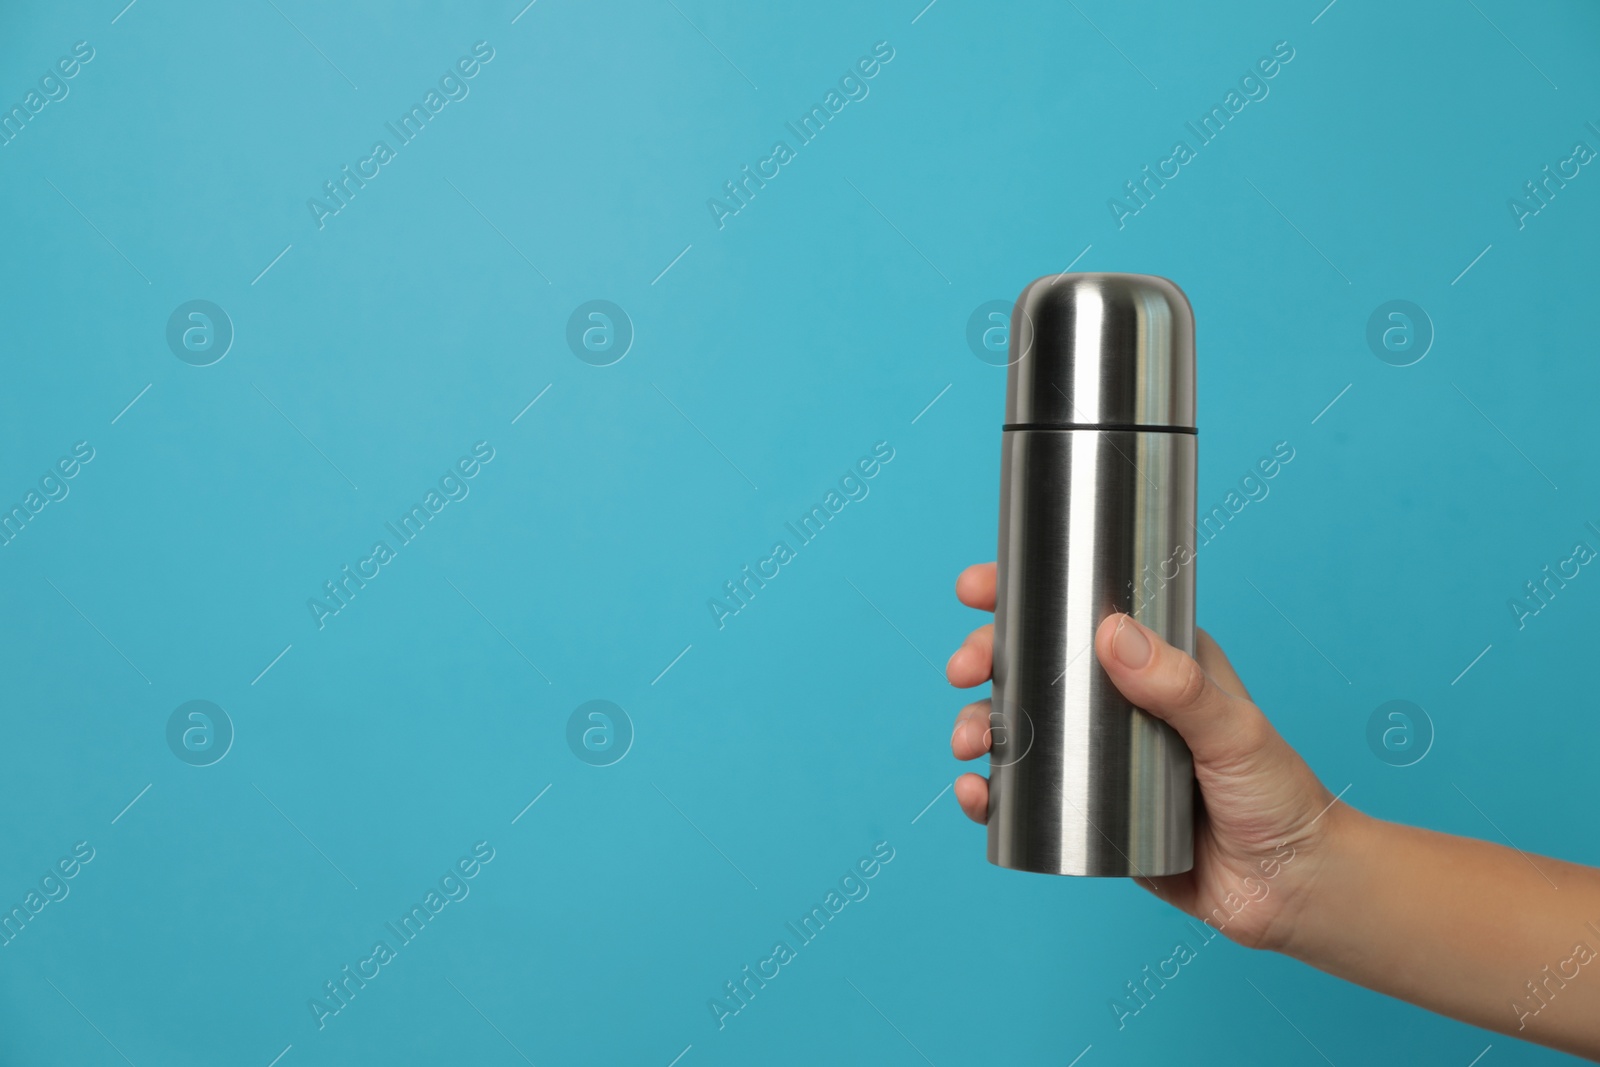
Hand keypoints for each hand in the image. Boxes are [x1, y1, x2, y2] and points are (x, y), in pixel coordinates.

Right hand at [947, 562, 1349, 950]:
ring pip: (1018, 728)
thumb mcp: (1233, 731)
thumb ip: (1179, 686)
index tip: (976, 590)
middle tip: (962, 671)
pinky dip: (989, 794)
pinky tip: (976, 796)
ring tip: (967, 743)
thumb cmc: (1279, 797)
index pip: (1083, 610)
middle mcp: (1120, 703)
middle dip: (985, 661)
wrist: (1290, 891)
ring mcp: (1099, 758)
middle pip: (1033, 665)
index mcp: (1156, 661)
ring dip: (977, 726)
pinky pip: (1024, 797)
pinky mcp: (1089, 814)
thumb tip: (1112, 633)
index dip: (1023, 594)